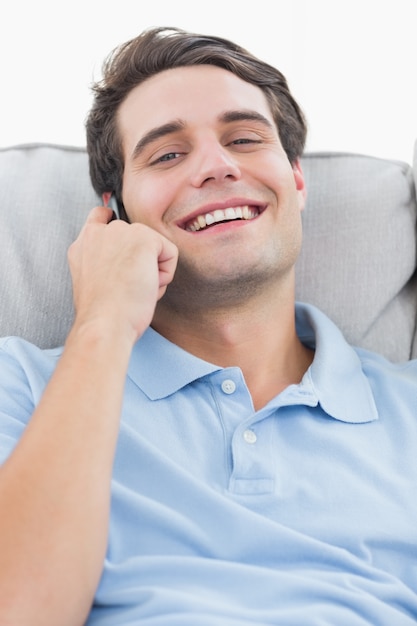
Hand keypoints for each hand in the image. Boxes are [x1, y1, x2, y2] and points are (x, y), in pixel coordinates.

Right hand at [68, 206, 177, 342]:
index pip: (101, 216)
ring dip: (152, 268)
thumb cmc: (102, 314)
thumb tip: (129, 263)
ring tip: (137, 289)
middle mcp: (99, 233)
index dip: (120, 227)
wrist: (104, 323)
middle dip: (139, 259)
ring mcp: (120, 232)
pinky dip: (166, 273)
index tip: (125, 241)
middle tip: (130, 286)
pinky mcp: (143, 238)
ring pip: (153, 245)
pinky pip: (170, 252)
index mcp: (84, 244)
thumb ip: (104, 262)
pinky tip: (148, 286)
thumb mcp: (93, 282)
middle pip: (135, 235)